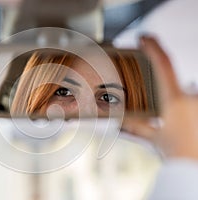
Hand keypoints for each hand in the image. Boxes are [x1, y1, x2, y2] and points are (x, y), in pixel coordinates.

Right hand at [122, 36, 197, 159]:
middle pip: (175, 85)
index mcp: (174, 100)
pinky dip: (188, 111)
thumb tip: (117, 121)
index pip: (162, 65)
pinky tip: (185, 122)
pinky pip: (194, 102)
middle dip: (168, 95)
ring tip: (177, 123)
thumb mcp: (154, 138)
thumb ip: (136, 127)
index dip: (152, 48)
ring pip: (186, 96)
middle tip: (165, 110)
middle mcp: (190, 98)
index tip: (144, 37)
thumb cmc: (177, 153)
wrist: (194, 166)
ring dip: (179, 107)